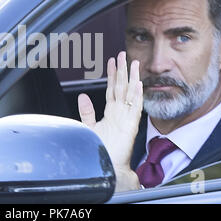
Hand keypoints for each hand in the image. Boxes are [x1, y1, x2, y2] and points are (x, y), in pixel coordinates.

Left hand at [77, 51, 142, 191]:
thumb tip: (82, 96)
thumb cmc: (100, 149)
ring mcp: (127, 118)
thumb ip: (87, 112)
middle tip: (123, 54)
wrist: (107, 166)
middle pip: (122, 87)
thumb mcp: (90, 126)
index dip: (112, 74)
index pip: (112, 89)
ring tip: (134, 63)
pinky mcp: (131, 126)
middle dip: (123, 70)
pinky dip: (137, 96)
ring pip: (130, 93)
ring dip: (132, 78)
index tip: (112, 61)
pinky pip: (135, 108)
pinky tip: (138, 84)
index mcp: (112, 112)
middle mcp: (121, 113)